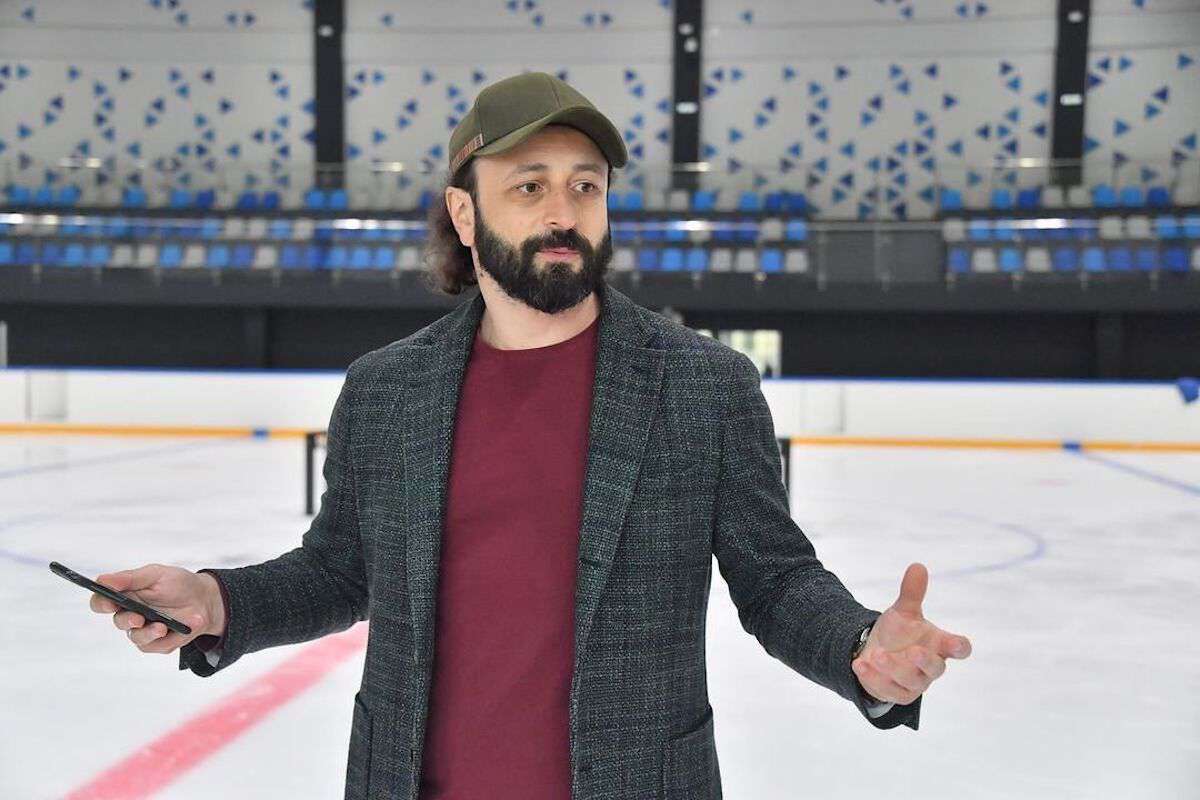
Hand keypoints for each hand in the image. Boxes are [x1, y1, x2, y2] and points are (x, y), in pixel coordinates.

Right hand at [89, 564, 225, 654]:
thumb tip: (102, 580)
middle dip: (128, 620)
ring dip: (149, 633)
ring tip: (163, 627)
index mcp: (126, 595)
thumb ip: (130, 578)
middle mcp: (130, 615)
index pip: (101, 602)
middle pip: (119, 622)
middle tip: (139, 618)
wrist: (205, 599)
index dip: (101, 604)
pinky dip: (171, 638)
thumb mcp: (156, 574)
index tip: (109, 603)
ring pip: (137, 638)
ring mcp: (143, 630)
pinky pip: (158, 646)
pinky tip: (182, 629)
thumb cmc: (178, 584)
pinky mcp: (158, 644)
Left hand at [851, 563, 971, 705]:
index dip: (959, 647)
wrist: (876, 653)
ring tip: (876, 654)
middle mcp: (930, 666)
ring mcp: (915, 683)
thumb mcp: (904, 612)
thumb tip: (917, 566)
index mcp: (938, 645)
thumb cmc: (899, 633)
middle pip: (936, 668)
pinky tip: (859, 664)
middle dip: (924, 661)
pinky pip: (888, 690)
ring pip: (910, 681)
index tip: (956, 643)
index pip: (959, 648)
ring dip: (892, 668)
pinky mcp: (897, 694)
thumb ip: (912, 593)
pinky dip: (873, 678)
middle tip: (912, 651)